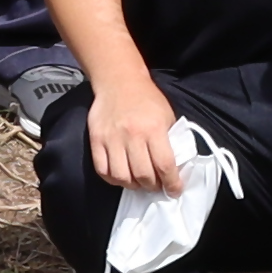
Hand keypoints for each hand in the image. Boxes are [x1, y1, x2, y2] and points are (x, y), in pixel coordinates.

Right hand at [87, 71, 183, 196]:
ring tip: (139, 182)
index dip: (172, 183)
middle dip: (153, 186)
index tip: (175, 191)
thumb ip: (170, 140)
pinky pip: (102, 170)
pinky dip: (113, 179)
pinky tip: (122, 177)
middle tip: (156, 185)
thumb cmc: (147, 99)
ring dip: (133, 185)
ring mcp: (112, 139)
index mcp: (154, 129)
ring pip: (122, 177)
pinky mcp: (96, 140)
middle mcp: (132, 135)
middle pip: (143, 175)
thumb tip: (175, 167)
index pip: (165, 165)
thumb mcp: (167, 116)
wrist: (119, 81)